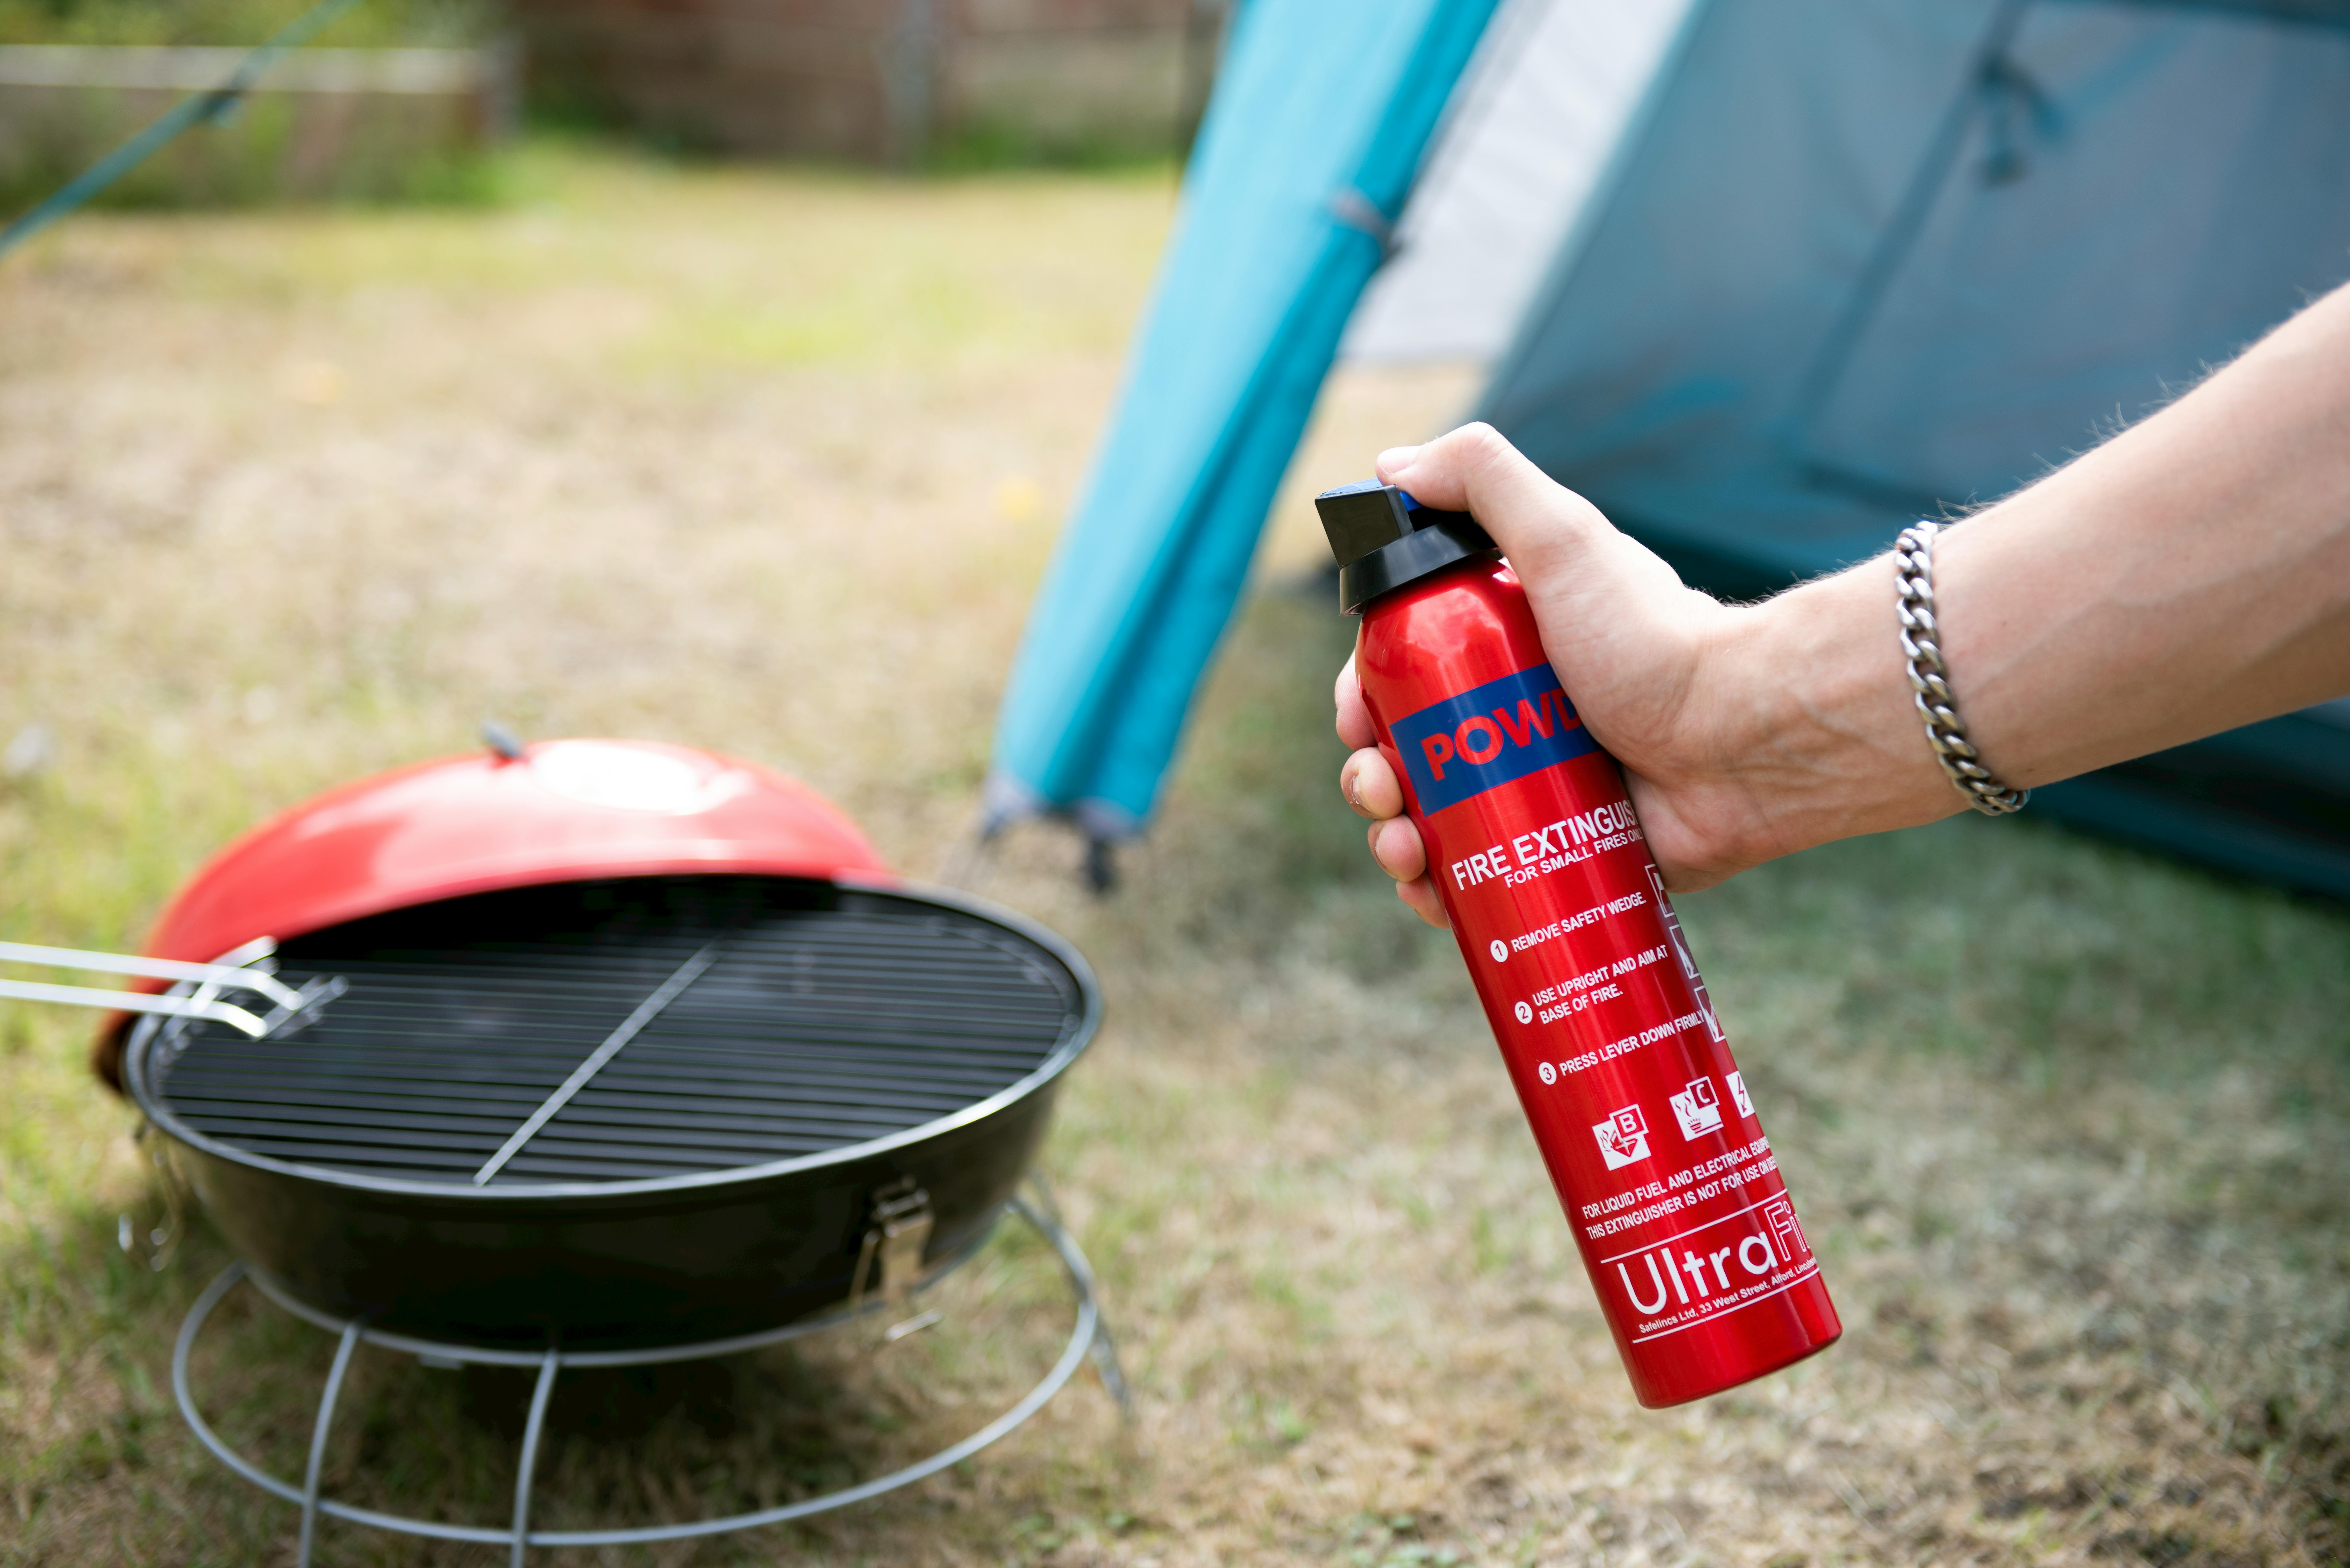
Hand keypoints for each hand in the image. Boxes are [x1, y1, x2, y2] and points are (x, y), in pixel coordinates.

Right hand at [1333, 424, 1951, 924]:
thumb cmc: (1656, 637)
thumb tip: (1390, 465)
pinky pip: (1479, 882)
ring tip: (1401, 846)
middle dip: (1369, 774)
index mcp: (1506, 647)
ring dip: (1391, 837)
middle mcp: (1512, 719)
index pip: (1404, 672)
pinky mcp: (1558, 855)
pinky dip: (1436, 894)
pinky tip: (1425, 893)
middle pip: (1405, 753)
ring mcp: (1534, 792)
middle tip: (1377, 787)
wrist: (1744, 742)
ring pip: (1430, 822)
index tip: (1357, 718)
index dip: (1363, 695)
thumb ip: (1483, 479)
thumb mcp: (1564, 537)